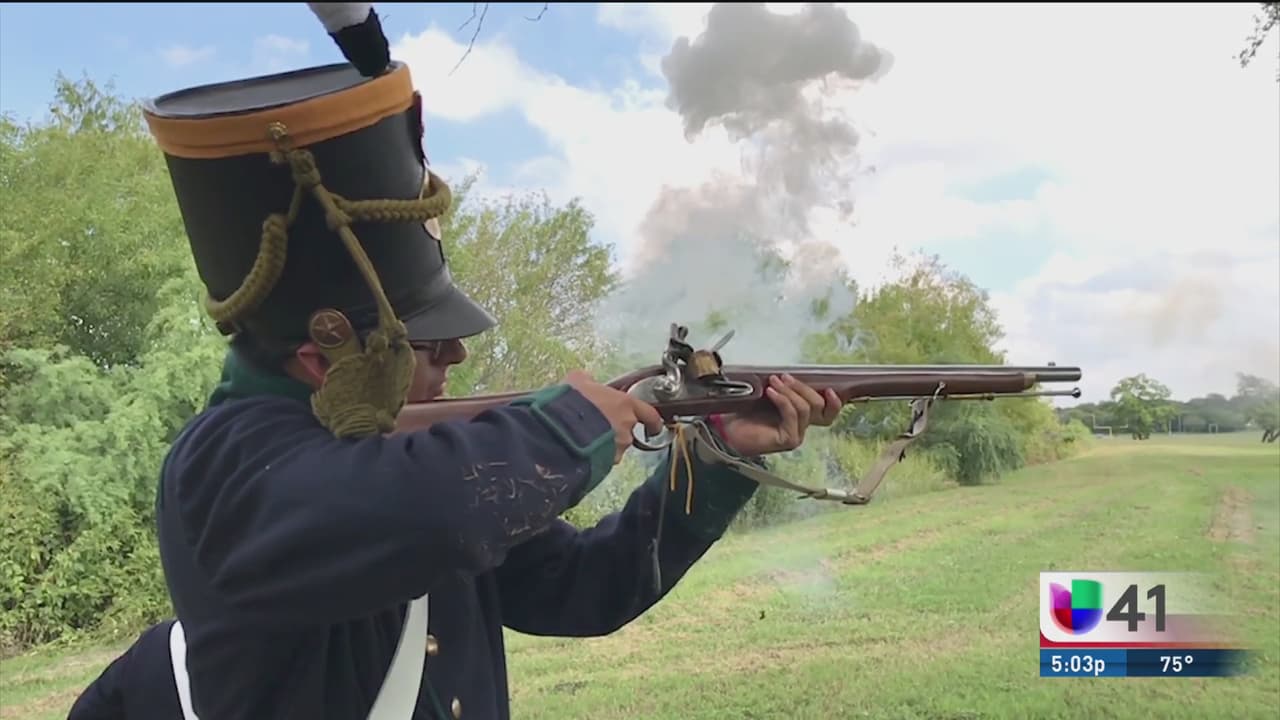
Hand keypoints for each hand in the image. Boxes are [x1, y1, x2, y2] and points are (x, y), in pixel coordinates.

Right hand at [564, 370, 663, 462]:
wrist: (559, 427)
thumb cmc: (571, 402)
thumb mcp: (578, 381)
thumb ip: (588, 381)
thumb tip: (586, 380)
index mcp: (625, 404)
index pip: (649, 414)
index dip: (652, 421)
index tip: (654, 426)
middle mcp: (626, 426)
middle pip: (627, 431)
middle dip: (614, 430)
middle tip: (596, 426)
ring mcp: (617, 447)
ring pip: (615, 447)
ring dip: (604, 444)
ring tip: (584, 438)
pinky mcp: (605, 462)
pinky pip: (603, 459)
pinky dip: (596, 455)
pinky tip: (581, 449)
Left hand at [719, 374, 842, 456]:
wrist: (726, 431)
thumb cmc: (744, 413)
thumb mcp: (768, 395)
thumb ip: (784, 389)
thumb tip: (791, 373)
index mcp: (801, 417)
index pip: (828, 412)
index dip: (835, 401)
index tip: (829, 388)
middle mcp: (802, 427)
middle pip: (820, 406)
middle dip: (803, 387)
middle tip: (784, 377)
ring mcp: (796, 435)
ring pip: (806, 409)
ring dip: (790, 391)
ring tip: (774, 382)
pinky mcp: (787, 440)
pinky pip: (792, 415)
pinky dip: (783, 400)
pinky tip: (771, 392)